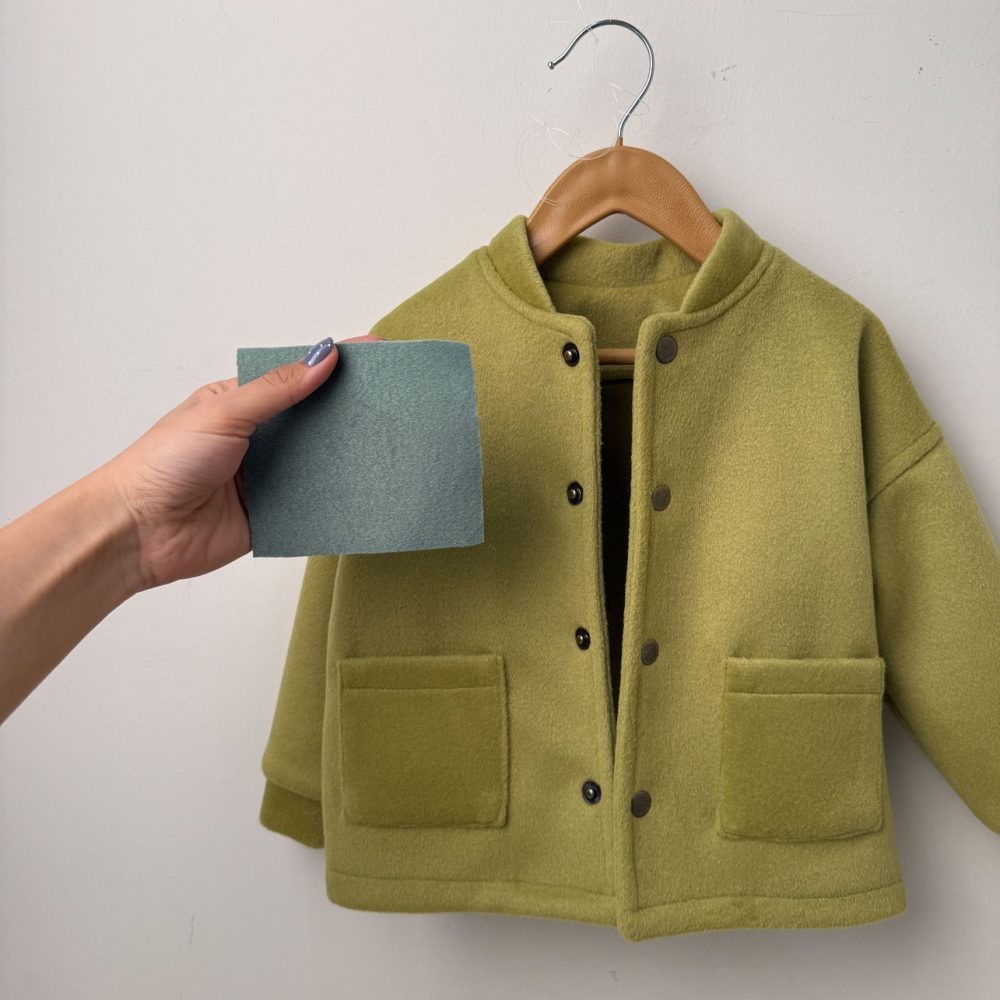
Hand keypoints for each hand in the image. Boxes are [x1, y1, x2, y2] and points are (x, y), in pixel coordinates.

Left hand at [97, 334, 378, 591]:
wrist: (139, 532)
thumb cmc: (163, 463)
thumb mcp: (224, 412)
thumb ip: (277, 388)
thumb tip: (322, 356)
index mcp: (243, 402)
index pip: (298, 375)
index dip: (335, 363)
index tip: (376, 353)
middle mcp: (259, 437)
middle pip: (316, 418)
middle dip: (351, 410)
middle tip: (395, 400)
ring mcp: (268, 477)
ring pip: (321, 461)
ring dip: (348, 455)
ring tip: (389, 442)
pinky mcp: (274, 514)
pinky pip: (316, 503)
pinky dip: (337, 498)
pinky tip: (365, 489)